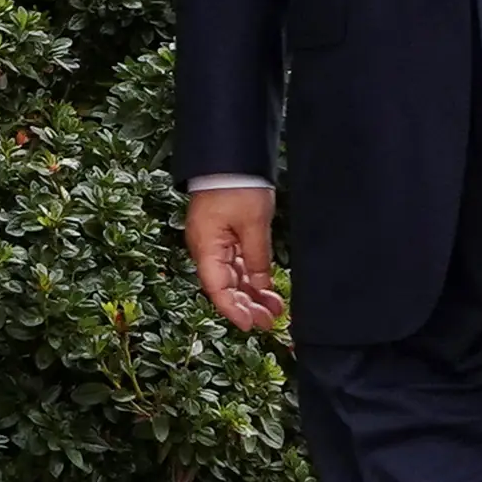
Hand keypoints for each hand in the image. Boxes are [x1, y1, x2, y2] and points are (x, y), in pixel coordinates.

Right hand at [186, 187, 286, 331]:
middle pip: (226, 286)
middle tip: (270, 321)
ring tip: (275, 309)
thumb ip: (258, 257)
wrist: (233, 155)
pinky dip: (253, 275)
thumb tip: (261, 287)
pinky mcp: (227, 234)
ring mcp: (217, 242)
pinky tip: (267, 288)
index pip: (218, 289)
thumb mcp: (254, 223)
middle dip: (247, 305)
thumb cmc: (237, 184)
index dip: (233, 310)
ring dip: (253, 293)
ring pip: (234, 276)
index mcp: (207, 248)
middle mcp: (208, 248)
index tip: (251, 325)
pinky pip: (239, 262)